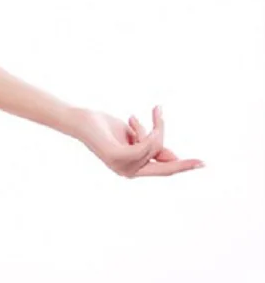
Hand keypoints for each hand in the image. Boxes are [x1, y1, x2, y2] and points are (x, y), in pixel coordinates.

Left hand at [72, 105, 204, 177]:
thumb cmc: (104, 127)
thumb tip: (174, 157)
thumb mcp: (133, 136)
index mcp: (134, 168)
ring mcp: (122, 167)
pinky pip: (143, 147)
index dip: (183, 165)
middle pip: (161, 154)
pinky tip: (131, 122)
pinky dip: (143, 132)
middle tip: (158, 110)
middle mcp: (129, 172)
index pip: (164, 169)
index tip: (203, 162)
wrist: (79, 120)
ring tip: (130, 119)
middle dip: (161, 132)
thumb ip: (151, 146)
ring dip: (146, 126)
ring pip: (153, 145)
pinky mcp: (116, 157)